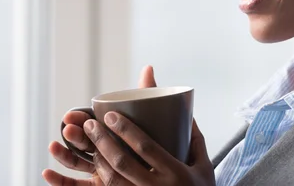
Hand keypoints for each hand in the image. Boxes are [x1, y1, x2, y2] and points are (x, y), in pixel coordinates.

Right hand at [43, 66, 157, 184]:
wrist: (168, 167)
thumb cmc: (163, 144)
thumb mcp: (156, 121)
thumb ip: (149, 97)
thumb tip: (149, 67)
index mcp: (113, 132)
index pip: (93, 124)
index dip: (80, 119)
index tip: (70, 115)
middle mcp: (106, 151)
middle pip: (86, 143)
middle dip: (74, 135)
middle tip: (67, 127)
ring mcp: (103, 170)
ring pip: (78, 163)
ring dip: (63, 154)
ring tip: (53, 146)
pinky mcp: (101, 185)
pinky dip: (60, 181)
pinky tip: (47, 173)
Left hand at [83, 113, 214, 185]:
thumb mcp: (204, 168)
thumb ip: (195, 141)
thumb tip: (187, 113)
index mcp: (175, 173)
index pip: (145, 147)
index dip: (125, 130)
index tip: (110, 115)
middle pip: (123, 162)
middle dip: (103, 140)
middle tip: (90, 124)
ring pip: (112, 180)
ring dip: (98, 159)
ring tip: (89, 143)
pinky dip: (100, 179)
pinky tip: (95, 167)